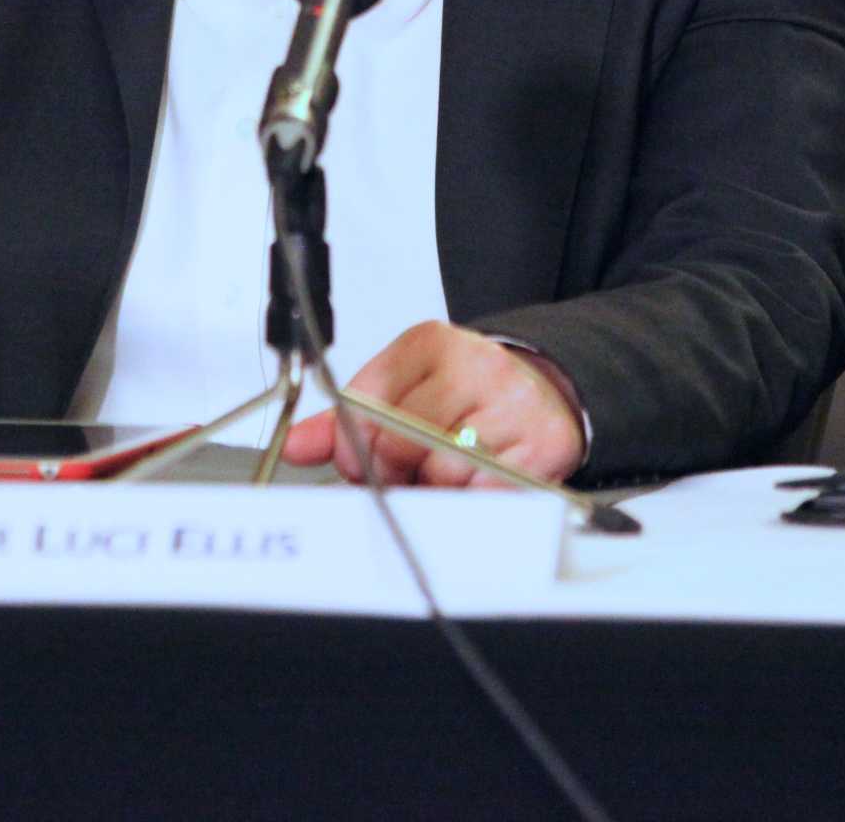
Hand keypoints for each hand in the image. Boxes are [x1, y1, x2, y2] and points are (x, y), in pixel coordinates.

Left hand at [278, 321, 584, 486]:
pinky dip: (472, 501)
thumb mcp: (405, 388)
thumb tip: (296, 445)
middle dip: (392, 473)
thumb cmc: (469, 394)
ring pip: (441, 472)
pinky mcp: (542, 444)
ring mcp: (510, 404)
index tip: (356, 462)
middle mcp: (472, 365)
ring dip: (436, 489)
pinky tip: (476, 483)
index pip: (365, 402)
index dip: (352, 447)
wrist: (548, 390)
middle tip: (405, 474)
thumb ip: (347, 419)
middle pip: (399, 441)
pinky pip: (485, 495)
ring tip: (446, 474)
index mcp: (428, 343)